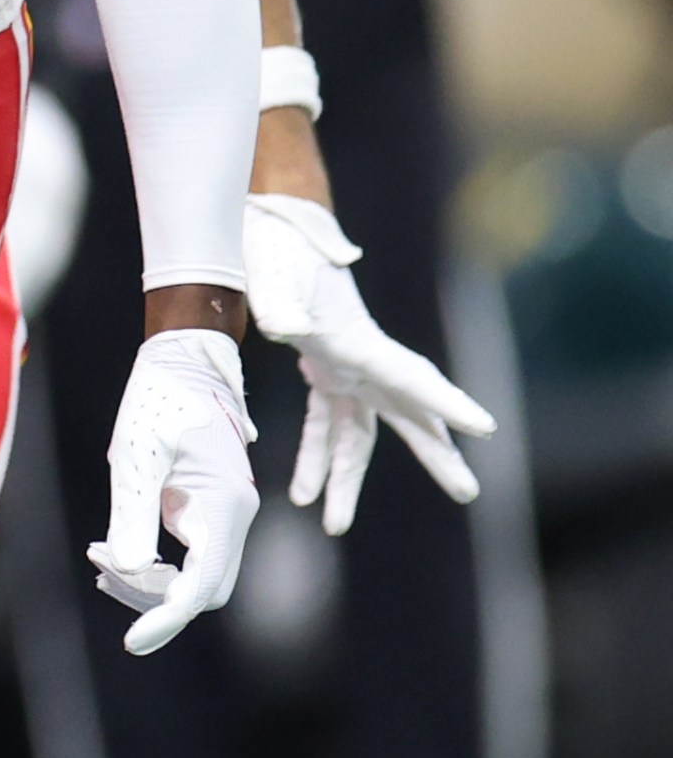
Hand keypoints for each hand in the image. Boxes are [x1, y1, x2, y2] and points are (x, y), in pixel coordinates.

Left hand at [89, 329, 257, 656]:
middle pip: (200, 590)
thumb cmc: (160, 398)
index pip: (200, 586)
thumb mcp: (137, 455)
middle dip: (150, 597)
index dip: (166, 619)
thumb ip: (133, 513)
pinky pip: (187, 556)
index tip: (132, 643)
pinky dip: (153, 563)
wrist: (184, 359)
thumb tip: (127, 569)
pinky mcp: (209, 509)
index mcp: (225, 506)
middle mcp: (234, 516)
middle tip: (100, 572)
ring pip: (194, 577)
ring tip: (99, 557)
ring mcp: (225, 514)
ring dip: (148, 581)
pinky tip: (113, 552)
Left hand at [244, 192, 493, 537]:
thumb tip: (279, 327)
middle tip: (467, 492)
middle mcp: (364, 359)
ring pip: (359, 435)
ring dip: (347, 479)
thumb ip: (281, 302)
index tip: (485, 428)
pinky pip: (324, 424)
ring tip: (335, 525)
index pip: (413, 377)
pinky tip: (300, 493)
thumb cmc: (279, 251)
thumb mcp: (277, 275)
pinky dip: (314, 457)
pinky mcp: (324, 371)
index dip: (448, 403)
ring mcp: (346, 367)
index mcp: (362, 341)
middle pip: (408, 415)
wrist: (273, 232)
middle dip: (436, 455)